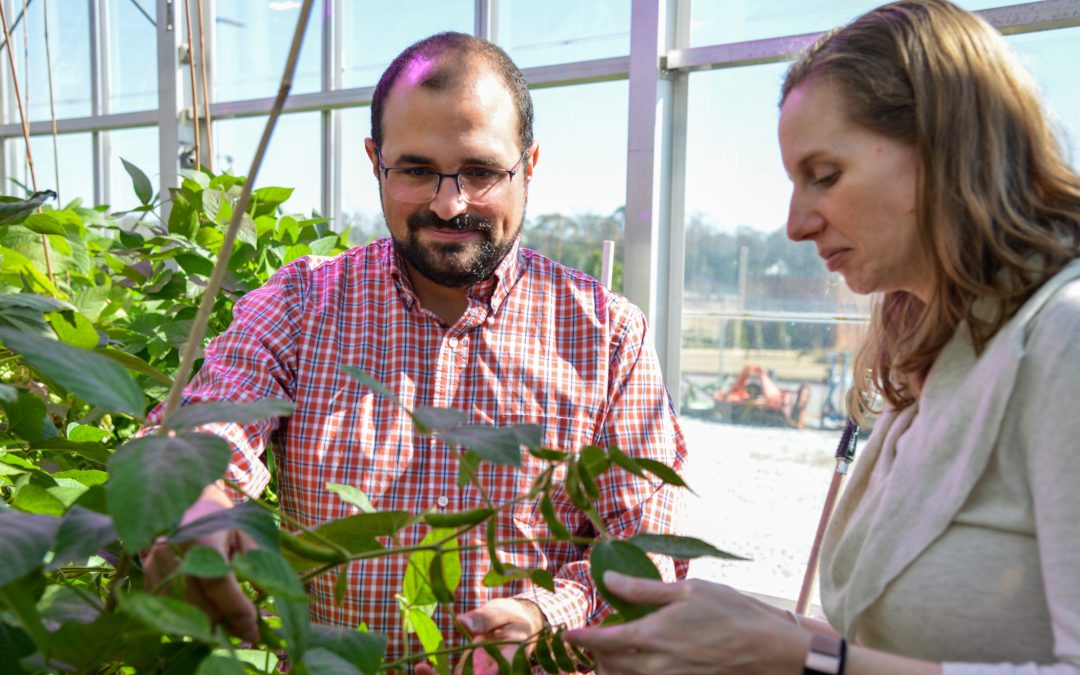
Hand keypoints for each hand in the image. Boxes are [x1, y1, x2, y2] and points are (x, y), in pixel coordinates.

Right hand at [141, 487, 259, 642]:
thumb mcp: (245, 531)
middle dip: (226, 623)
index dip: (236, 609)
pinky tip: (207, 611)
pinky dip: (190, 616)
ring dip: (208, 623)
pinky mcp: (146, 577)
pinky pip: (170, 608)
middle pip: (199, 605)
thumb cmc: (221, 517)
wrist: (185, 500)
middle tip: (247, 631)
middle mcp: (172, 553)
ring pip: (183, 612)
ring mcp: (155, 566)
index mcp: (201, 539)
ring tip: (230, 622)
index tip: (254, 629)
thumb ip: (256, 559)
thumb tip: (265, 593)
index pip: (218, 583)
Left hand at [414, 598, 544, 674]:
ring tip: (421, 669)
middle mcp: (498, 672)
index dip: (487, 673)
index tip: (470, 671)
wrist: (515, 628)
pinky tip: (421, 668)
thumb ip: (483, 619)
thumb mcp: (500, 613)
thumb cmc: (510, 617)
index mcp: (512, 658)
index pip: (500, 671)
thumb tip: (460, 622)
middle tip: (427, 670)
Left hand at [564, 572, 807, 674]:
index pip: (603, 641)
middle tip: (591, 641)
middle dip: (595, 655)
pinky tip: (639, 664)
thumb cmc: (730, 611)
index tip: (568, 634)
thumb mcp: (686, 590)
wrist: (768, 647)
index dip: (582, 638)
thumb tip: (607, 580)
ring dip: (611, 669)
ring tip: (609, 656)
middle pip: (609, 666)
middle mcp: (656, 664)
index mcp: (653, 635)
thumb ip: (642, 589)